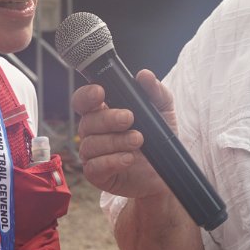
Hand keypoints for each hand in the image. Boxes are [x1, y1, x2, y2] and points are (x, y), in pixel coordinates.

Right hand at [73, 69, 173, 199]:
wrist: (165, 172)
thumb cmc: (158, 138)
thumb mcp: (163, 111)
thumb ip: (155, 92)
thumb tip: (144, 75)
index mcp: (103, 112)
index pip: (83, 100)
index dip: (87, 95)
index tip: (100, 92)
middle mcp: (93, 132)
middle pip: (87, 121)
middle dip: (108, 119)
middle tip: (130, 118)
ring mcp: (92, 154)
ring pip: (91, 144)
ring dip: (116, 141)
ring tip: (138, 140)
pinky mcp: (97, 174)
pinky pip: (94, 167)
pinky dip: (112, 161)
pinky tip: (128, 159)